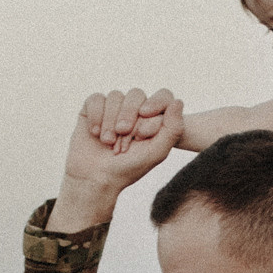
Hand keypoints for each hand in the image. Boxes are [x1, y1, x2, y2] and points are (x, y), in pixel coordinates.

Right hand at [57, 88, 182, 220]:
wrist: (96, 178)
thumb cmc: (128, 168)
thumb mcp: (156, 152)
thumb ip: (173, 129)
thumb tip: (178, 101)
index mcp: (154, 118)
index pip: (161, 97)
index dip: (155, 107)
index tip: (143, 129)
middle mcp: (135, 109)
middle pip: (137, 94)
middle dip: (129, 116)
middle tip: (122, 134)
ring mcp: (114, 107)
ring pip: (116, 96)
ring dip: (110, 121)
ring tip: (107, 142)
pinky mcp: (93, 108)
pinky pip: (97, 99)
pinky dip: (96, 116)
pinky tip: (96, 133)